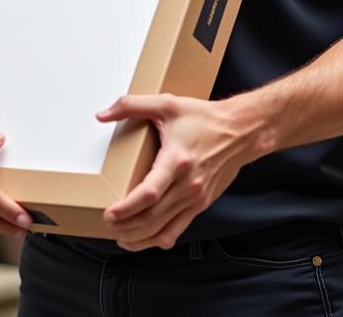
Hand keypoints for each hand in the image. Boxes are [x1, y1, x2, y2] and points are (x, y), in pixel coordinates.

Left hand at [96, 93, 258, 250]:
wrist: (240, 132)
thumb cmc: (203, 118)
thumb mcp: (165, 103)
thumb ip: (131, 105)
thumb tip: (102, 115)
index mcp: (177, 160)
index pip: (149, 193)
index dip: (127, 208)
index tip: (109, 214)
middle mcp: (187, 184)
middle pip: (153, 217)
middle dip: (126, 226)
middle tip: (106, 224)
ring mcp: (195, 198)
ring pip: (163, 229)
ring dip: (140, 237)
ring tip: (120, 236)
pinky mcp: (201, 204)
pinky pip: (178, 229)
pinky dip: (158, 239)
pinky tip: (144, 238)